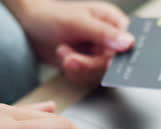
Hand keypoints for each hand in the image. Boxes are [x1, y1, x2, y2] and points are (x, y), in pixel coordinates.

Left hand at [5, 0, 134, 84]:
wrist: (30, 27)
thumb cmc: (52, 17)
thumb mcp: (78, 23)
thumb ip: (103, 34)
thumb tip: (129, 43)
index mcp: (114, 22)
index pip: (130, 44)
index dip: (122, 57)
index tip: (110, 64)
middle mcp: (110, 39)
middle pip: (113, 65)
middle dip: (89, 64)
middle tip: (70, 58)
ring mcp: (99, 54)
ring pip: (100, 74)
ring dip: (79, 68)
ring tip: (64, 52)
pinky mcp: (88, 65)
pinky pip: (88, 79)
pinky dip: (74, 73)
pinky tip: (64, 58)